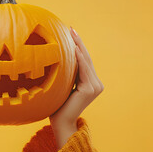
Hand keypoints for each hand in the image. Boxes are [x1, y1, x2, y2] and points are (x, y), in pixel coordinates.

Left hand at [49, 27, 103, 148]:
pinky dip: (79, 58)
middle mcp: (96, 84)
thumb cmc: (56, 105)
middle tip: (71, 29)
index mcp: (91, 83)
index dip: (78, 46)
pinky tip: (73, 48)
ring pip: (85, 62)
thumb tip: (57, 56)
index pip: (84, 61)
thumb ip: (66, 74)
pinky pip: (84, 70)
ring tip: (72, 34)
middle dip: (78, 43)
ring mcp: (95, 87)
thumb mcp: (62, 85)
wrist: (60, 122)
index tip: (70, 32)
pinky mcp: (91, 90)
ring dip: (78, 47)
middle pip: (86, 59)